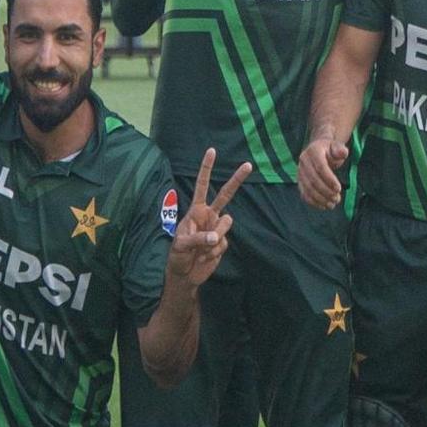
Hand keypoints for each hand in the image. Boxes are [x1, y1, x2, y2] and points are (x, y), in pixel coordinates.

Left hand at [169, 148, 253, 286]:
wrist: (185, 275)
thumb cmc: (177, 256)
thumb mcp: (181, 245)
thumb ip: (198, 238)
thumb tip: (215, 237)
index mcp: (196, 211)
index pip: (202, 186)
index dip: (206, 169)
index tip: (212, 151)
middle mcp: (208, 216)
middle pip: (225, 195)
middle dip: (237, 180)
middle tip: (249, 165)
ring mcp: (217, 229)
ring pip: (226, 223)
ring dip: (215, 237)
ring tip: (201, 249)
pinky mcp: (222, 243)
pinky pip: (224, 243)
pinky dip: (214, 252)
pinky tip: (205, 257)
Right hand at [297, 131, 349, 209]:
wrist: (319, 150)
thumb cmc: (330, 150)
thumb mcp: (337, 146)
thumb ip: (341, 150)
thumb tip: (343, 153)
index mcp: (313, 151)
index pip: (320, 167)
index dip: (329, 179)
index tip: (338, 188)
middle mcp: (304, 161)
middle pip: (313, 180)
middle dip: (326, 191)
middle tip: (337, 199)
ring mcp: (300, 172)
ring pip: (308, 189)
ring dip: (320, 199)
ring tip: (332, 204)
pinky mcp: (300, 181)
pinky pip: (304, 194)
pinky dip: (314, 202)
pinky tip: (324, 206)